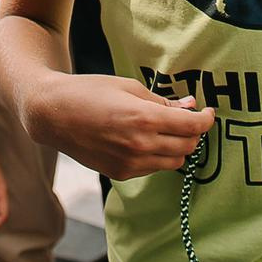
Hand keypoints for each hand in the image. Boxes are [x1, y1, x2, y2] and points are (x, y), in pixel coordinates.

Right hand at [30, 74, 213, 180]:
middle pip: (187, 147)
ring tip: (168, 130)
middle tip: (188, 119)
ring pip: (173, 162)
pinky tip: (147, 141)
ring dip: (178, 147)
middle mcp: (140, 145)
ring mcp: (130, 163)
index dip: (206, 120)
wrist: (53, 114)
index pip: (192, 127)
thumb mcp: (129, 87)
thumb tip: (190, 106)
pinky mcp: (120, 173)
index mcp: (144, 119)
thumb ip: (163, 102)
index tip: (208, 113)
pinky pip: (152, 168)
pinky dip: (158, 156)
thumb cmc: (90, 92)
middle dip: (193, 133)